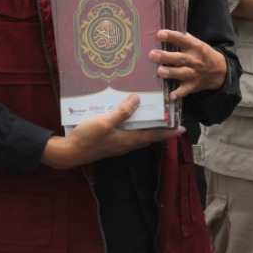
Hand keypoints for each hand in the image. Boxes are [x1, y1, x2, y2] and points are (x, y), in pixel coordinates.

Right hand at [42, 94, 181, 169]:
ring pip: (138, 136)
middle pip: (149, 136)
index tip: (183, 128)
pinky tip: (127, 119)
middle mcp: (127, 144)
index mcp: (130, 139)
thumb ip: (121, 112)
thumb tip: (137, 99)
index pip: (155, 135)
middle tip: (169, 119)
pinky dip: (132, 128)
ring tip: (151, 116)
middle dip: (160, 129)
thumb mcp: (104, 122)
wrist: (69, 153)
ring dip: (146, 127)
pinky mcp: (110, 144)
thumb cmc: (87, 138)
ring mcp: (118, 145)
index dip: (169, 132)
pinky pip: (127, 135)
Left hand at [151, 30, 226, 99]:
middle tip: (153, 54)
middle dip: (166, 57)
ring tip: (159, 71)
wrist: (220, 71)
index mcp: (195, 47)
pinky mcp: (193, 85)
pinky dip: (178, 93)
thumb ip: (184, 39)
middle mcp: (195, 60)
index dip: (171, 36)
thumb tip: (164, 32)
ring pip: (183, 73)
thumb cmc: (203, 55)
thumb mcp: (198, 44)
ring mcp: (194, 73)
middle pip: (181, 58)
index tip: (159, 34)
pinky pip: (185, 90)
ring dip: (171, 73)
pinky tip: (170, 96)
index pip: (183, 40)